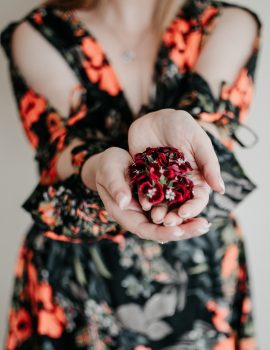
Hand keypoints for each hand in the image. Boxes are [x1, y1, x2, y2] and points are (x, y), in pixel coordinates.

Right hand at [88, 147, 210, 241]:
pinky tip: (198, 208)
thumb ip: (115, 187)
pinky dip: (184, 210)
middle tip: (203, 227)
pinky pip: (172, 209)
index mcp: (126, 214)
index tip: (178, 231)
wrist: (111, 162)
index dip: (161, 232)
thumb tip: (125, 202)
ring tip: (206, 224)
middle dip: (182, 231)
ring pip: (169, 222)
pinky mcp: (157, 199)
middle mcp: (140, 215)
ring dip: (187, 224)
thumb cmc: (106, 167)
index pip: (145, 230)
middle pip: (161, 230)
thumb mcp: (109, 173)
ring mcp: (149, 209)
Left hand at [128, 109, 224, 226]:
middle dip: (174, 215)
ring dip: (159, 211)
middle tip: (167, 222)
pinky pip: (145, 191)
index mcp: (195, 178)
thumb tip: (221, 189)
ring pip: (161, 202)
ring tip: (155, 218)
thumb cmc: (181, 126)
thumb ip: (209, 164)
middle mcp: (178, 184)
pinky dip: (144, 198)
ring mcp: (161, 182)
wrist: (155, 117)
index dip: (192, 208)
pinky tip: (142, 203)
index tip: (184, 213)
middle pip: (178, 205)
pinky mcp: (145, 178)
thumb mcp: (198, 141)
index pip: (197, 199)